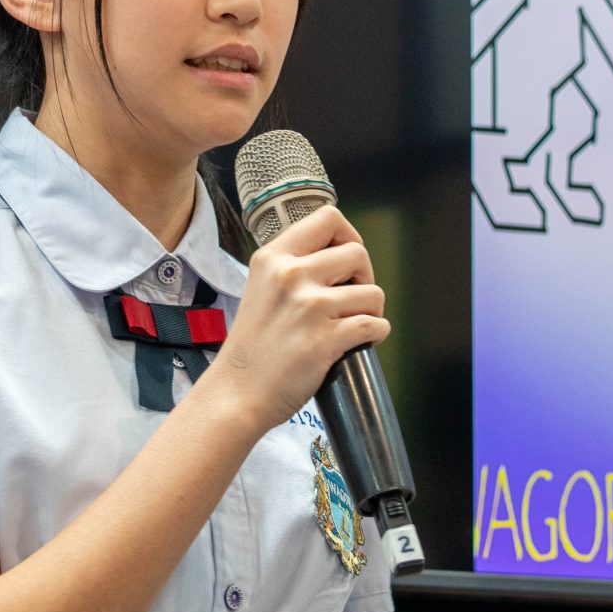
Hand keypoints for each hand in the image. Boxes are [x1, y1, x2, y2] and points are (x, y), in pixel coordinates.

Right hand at [205, 204, 387, 433]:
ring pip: (373, 292)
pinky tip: (358, 343)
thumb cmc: (252, 347)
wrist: (236, 393)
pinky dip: (376, 334)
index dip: (348, 237)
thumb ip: (292, 267)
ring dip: (371, 311)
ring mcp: (309, 307)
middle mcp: (291, 275)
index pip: (328, 218)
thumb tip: (338, 258)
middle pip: (358, 253)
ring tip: (351, 326)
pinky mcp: (325, 339)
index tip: (345, 264)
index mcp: (274, 257)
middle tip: (350, 300)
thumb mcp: (261, 288)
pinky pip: (375, 325)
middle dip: (364, 277)